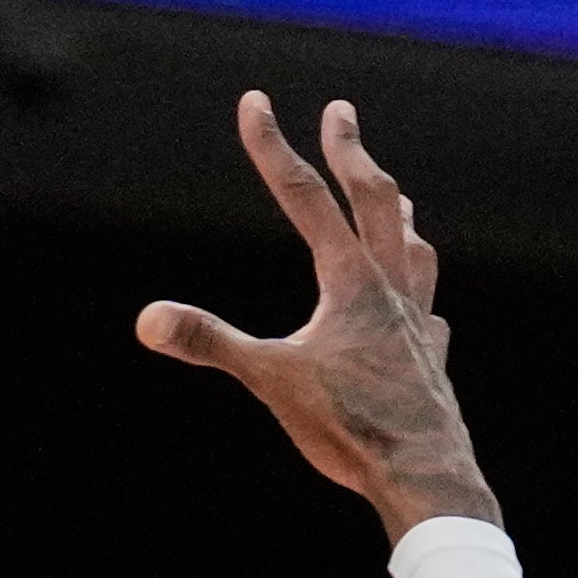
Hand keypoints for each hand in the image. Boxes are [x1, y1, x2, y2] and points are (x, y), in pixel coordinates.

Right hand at [135, 91, 496, 538]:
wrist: (425, 475)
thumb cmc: (351, 429)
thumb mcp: (271, 382)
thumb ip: (211, 343)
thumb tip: (148, 319)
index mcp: (351, 282)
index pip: (305, 198)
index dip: (273, 147)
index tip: (254, 102)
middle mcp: (391, 290)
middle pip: (374, 201)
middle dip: (350, 153)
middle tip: (340, 112)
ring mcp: (417, 324)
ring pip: (413, 251)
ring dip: (398, 216)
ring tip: (396, 199)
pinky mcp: (429, 362)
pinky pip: (428, 314)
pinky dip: (420, 298)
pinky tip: (422, 311)